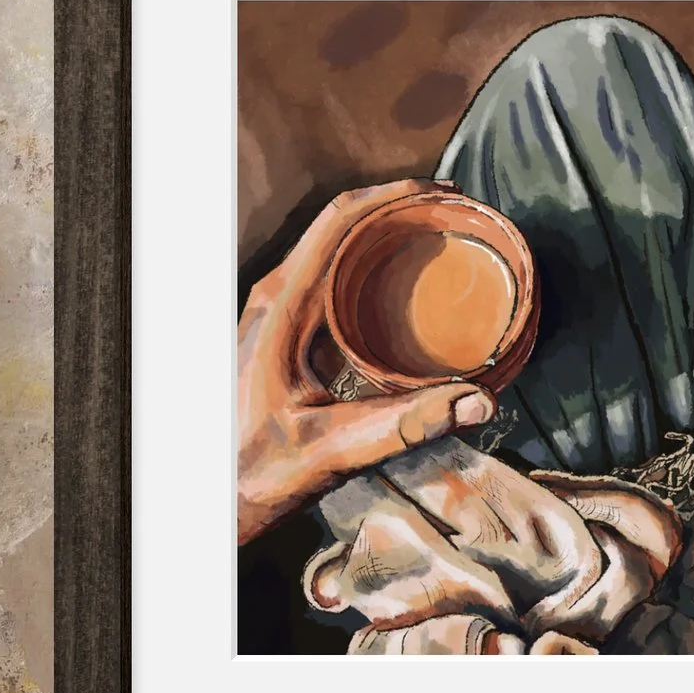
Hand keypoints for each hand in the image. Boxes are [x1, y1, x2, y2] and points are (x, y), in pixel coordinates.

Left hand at [237, 181, 496, 543]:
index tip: (442, 194)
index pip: (338, 223)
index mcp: (282, 311)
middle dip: (397, 208)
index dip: (393, 196)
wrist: (215, 497)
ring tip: (434, 239)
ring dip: (380, 233)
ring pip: (330, 248)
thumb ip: (406, 427)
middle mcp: (273, 298)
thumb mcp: (335, 451)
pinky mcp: (279, 330)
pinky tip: (400, 286)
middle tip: (452, 215)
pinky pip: (326, 275)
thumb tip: (479, 402)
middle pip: (338, 225)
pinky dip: (366, 264)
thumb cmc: (259, 473)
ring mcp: (272, 311)